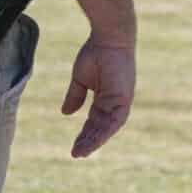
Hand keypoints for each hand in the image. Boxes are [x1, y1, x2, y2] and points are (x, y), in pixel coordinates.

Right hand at [61, 36, 134, 158]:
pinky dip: (104, 132)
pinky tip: (93, 141)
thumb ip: (75, 96)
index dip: (84, 133)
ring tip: (80, 152)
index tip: (74, 147)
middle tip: (75, 154)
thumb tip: (66, 113)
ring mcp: (121, 102)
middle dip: (88, 140)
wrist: (108, 38)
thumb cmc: (96, 53)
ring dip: (94, 140)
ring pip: (107, 128)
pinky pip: (114, 121)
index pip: (94, 121)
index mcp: (105, 98)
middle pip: (100, 127)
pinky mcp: (124, 99)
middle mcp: (115, 103)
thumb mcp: (80, 78)